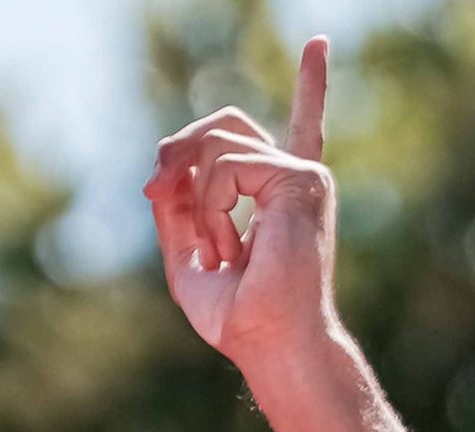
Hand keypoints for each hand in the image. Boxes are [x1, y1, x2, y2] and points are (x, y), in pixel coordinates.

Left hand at [145, 37, 339, 371]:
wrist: (270, 344)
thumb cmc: (236, 318)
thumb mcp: (187, 257)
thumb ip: (176, 208)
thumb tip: (165, 169)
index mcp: (278, 195)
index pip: (295, 127)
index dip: (311, 86)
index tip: (318, 45)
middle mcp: (295, 178)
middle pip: (224, 124)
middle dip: (178, 151)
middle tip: (156, 194)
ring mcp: (302, 174)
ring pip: (217, 143)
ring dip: (196, 199)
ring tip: (216, 250)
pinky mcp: (301, 177)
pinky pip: (227, 165)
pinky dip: (211, 205)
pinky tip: (228, 246)